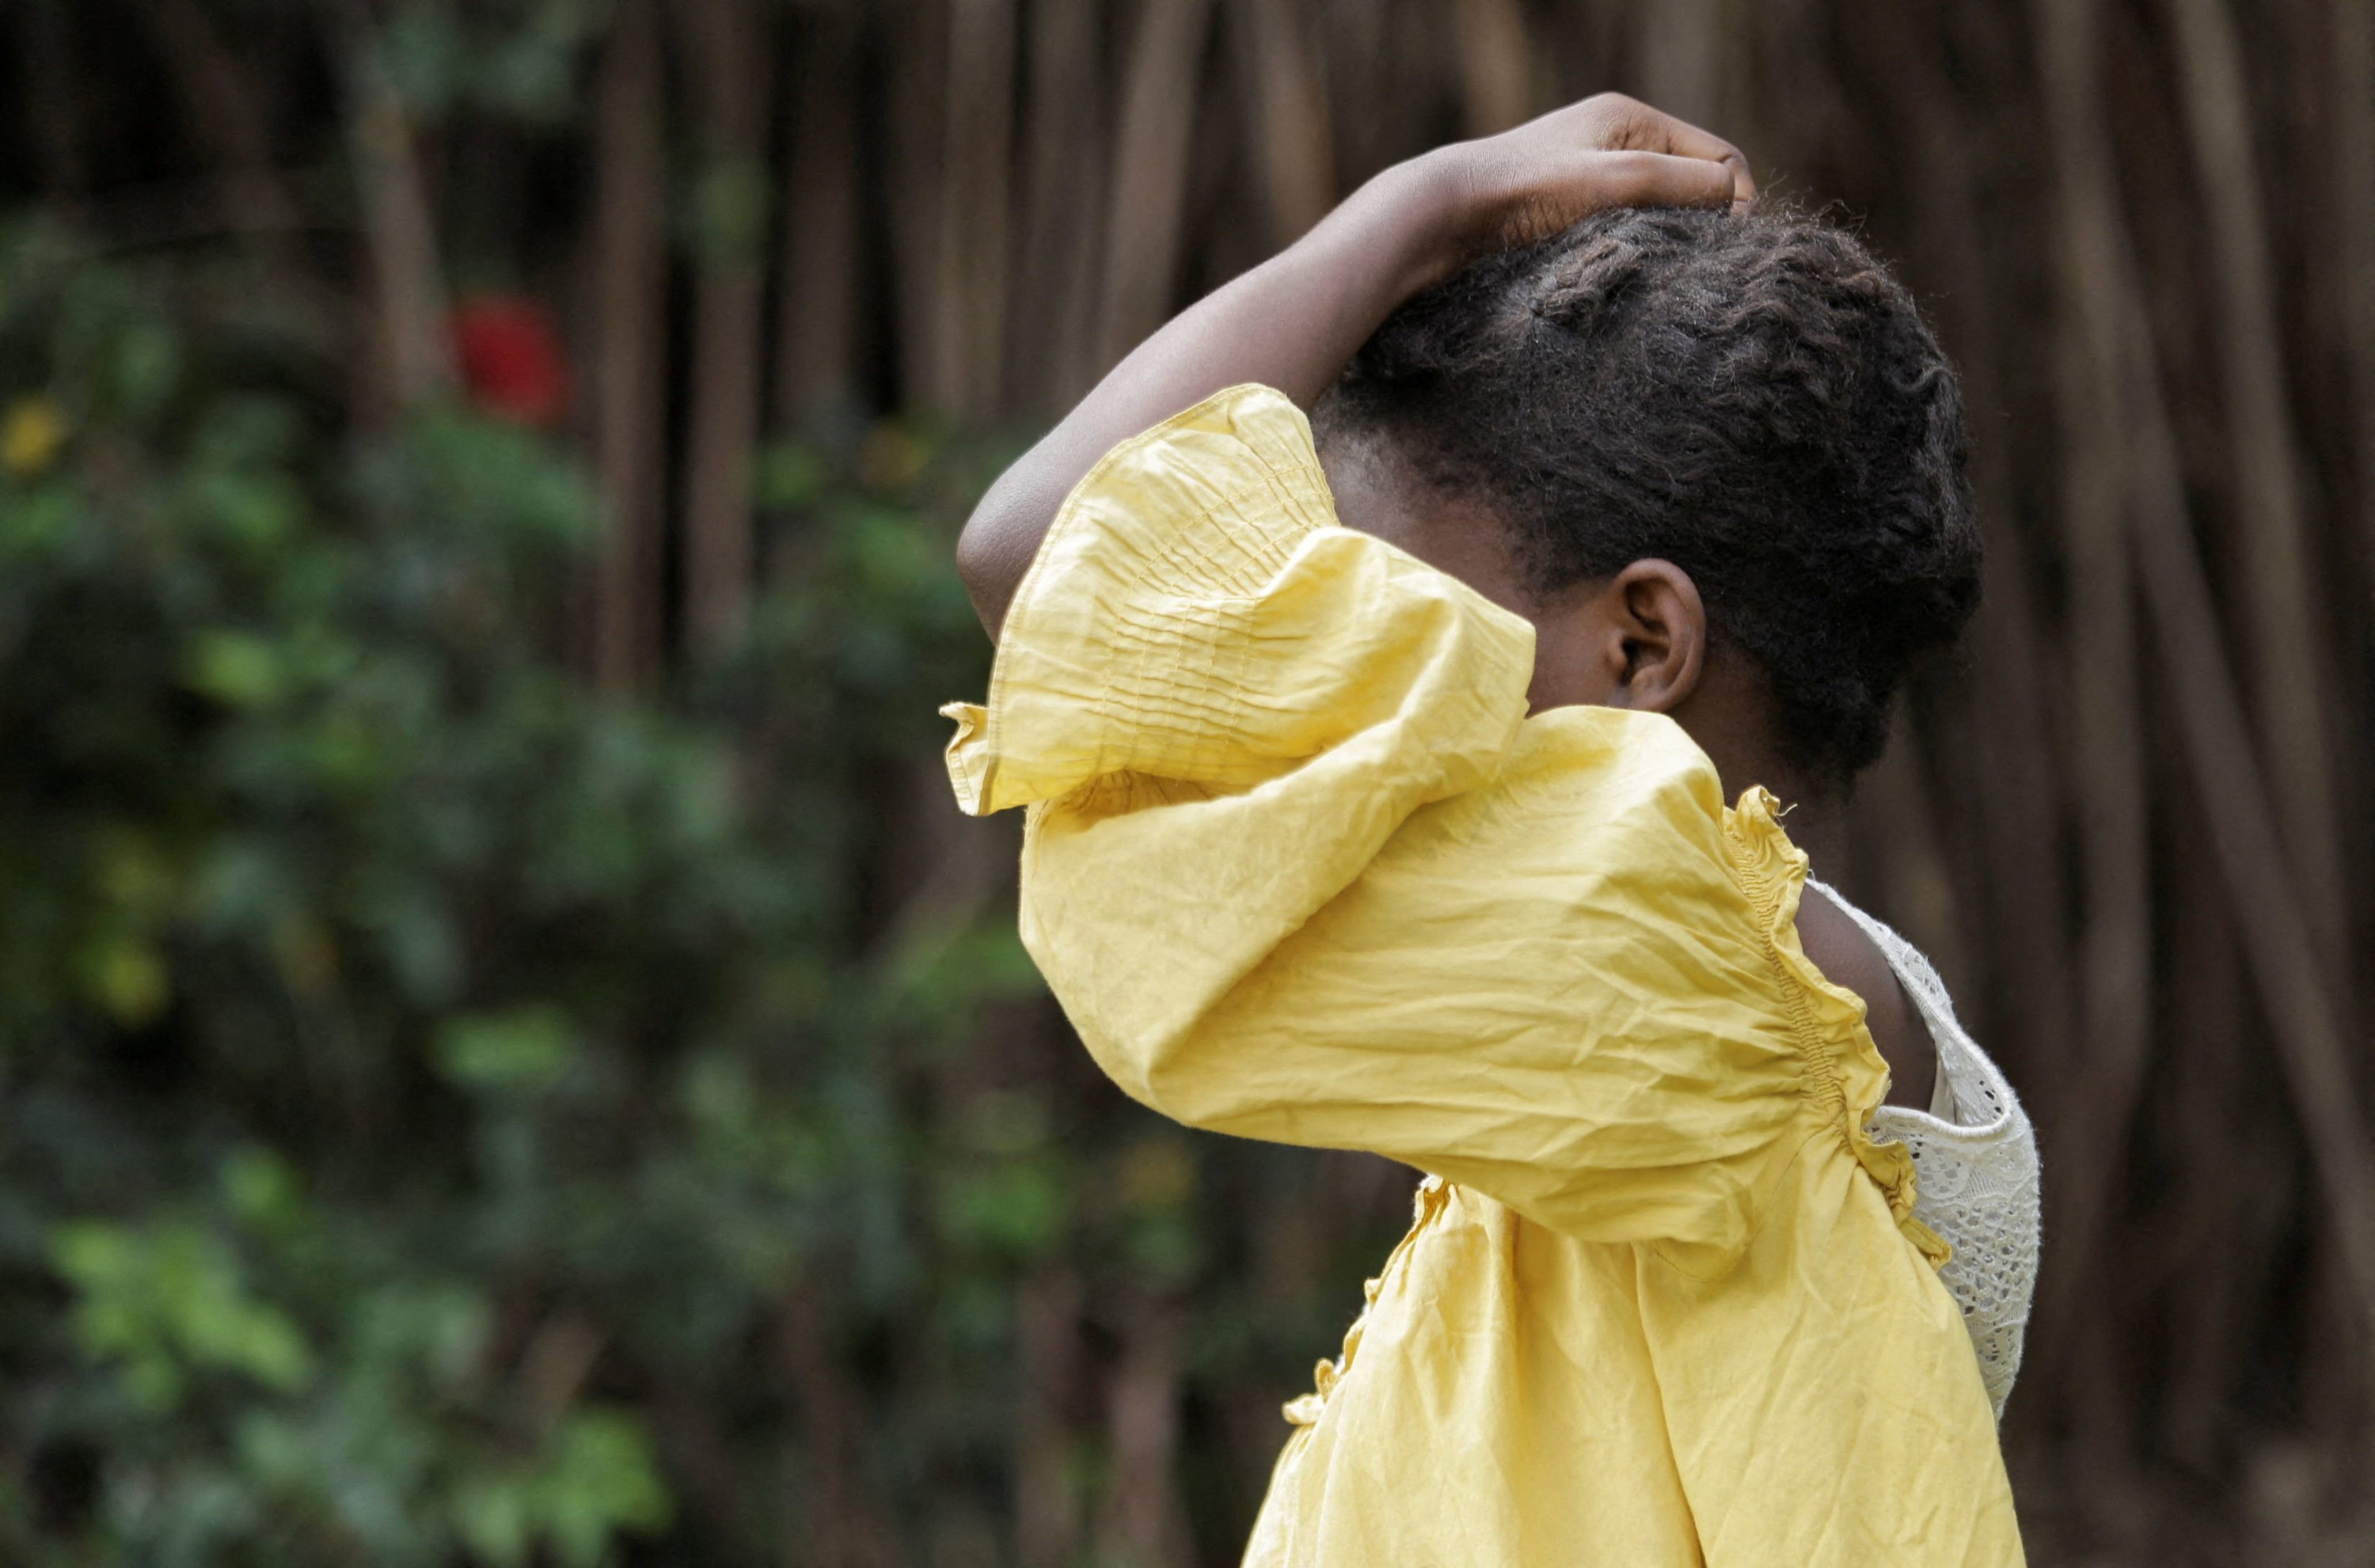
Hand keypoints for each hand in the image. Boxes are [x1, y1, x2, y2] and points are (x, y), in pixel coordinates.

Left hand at [1422, 93, 1755, 262]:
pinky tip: (1624, 273)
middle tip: (1697, 265)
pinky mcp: (1569, 213)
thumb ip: (1679, 184)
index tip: (1729, 246)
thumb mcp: (1615, 181)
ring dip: (1666, 242)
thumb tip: (1737, 197)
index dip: (1735, 200)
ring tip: (1658, 271)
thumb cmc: (1524, 192)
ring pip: (1658, 213)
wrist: (1445, 216)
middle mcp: (1616, 142)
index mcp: (1633, 119)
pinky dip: (1633, 251)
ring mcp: (1592, 177)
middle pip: (1691, 185)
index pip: (1719, 157)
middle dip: (1702, 222)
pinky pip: (1625, 232)